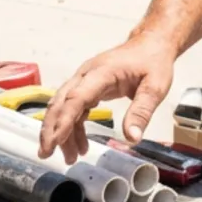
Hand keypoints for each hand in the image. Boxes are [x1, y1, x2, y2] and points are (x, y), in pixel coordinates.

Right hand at [38, 34, 175, 161]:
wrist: (151, 43)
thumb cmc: (153, 61)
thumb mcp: (155, 87)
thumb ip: (142, 112)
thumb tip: (131, 138)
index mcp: (102, 72)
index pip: (76, 97)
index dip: (64, 120)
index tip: (55, 141)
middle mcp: (86, 75)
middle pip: (61, 102)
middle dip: (51, 129)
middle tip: (46, 154)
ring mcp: (85, 80)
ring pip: (63, 107)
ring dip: (62, 132)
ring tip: (70, 158)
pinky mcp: (88, 87)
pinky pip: (74, 109)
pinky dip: (73, 127)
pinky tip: (81, 145)